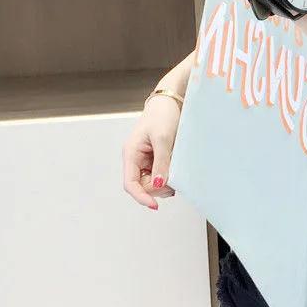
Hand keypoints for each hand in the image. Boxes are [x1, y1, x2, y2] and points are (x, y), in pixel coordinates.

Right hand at [122, 95, 181, 209]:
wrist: (170, 101)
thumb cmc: (162, 115)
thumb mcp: (163, 138)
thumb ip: (161, 162)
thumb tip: (160, 184)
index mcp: (131, 154)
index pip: (130, 184)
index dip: (141, 197)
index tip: (154, 205)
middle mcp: (136, 160)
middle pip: (143, 186)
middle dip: (158, 187)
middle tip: (174, 180)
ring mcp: (146, 160)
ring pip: (153, 183)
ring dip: (165, 182)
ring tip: (176, 170)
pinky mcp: (156, 159)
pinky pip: (160, 175)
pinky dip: (169, 176)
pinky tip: (176, 169)